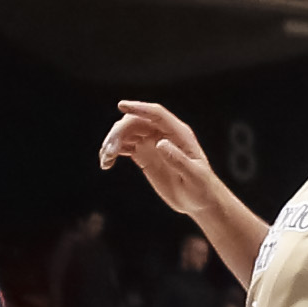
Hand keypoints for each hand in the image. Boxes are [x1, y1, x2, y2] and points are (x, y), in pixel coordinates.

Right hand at [100, 101, 219, 216]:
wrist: (198, 201)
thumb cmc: (202, 188)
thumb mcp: (194, 176)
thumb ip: (178, 159)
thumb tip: (160, 143)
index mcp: (179, 134)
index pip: (156, 114)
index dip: (139, 108)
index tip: (121, 106)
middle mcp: (163, 134)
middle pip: (135, 122)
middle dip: (119, 133)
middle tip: (109, 151)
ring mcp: (151, 143)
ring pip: (126, 133)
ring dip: (112, 143)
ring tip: (105, 160)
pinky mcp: (143, 155)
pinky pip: (124, 147)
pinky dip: (112, 152)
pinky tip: (106, 163)